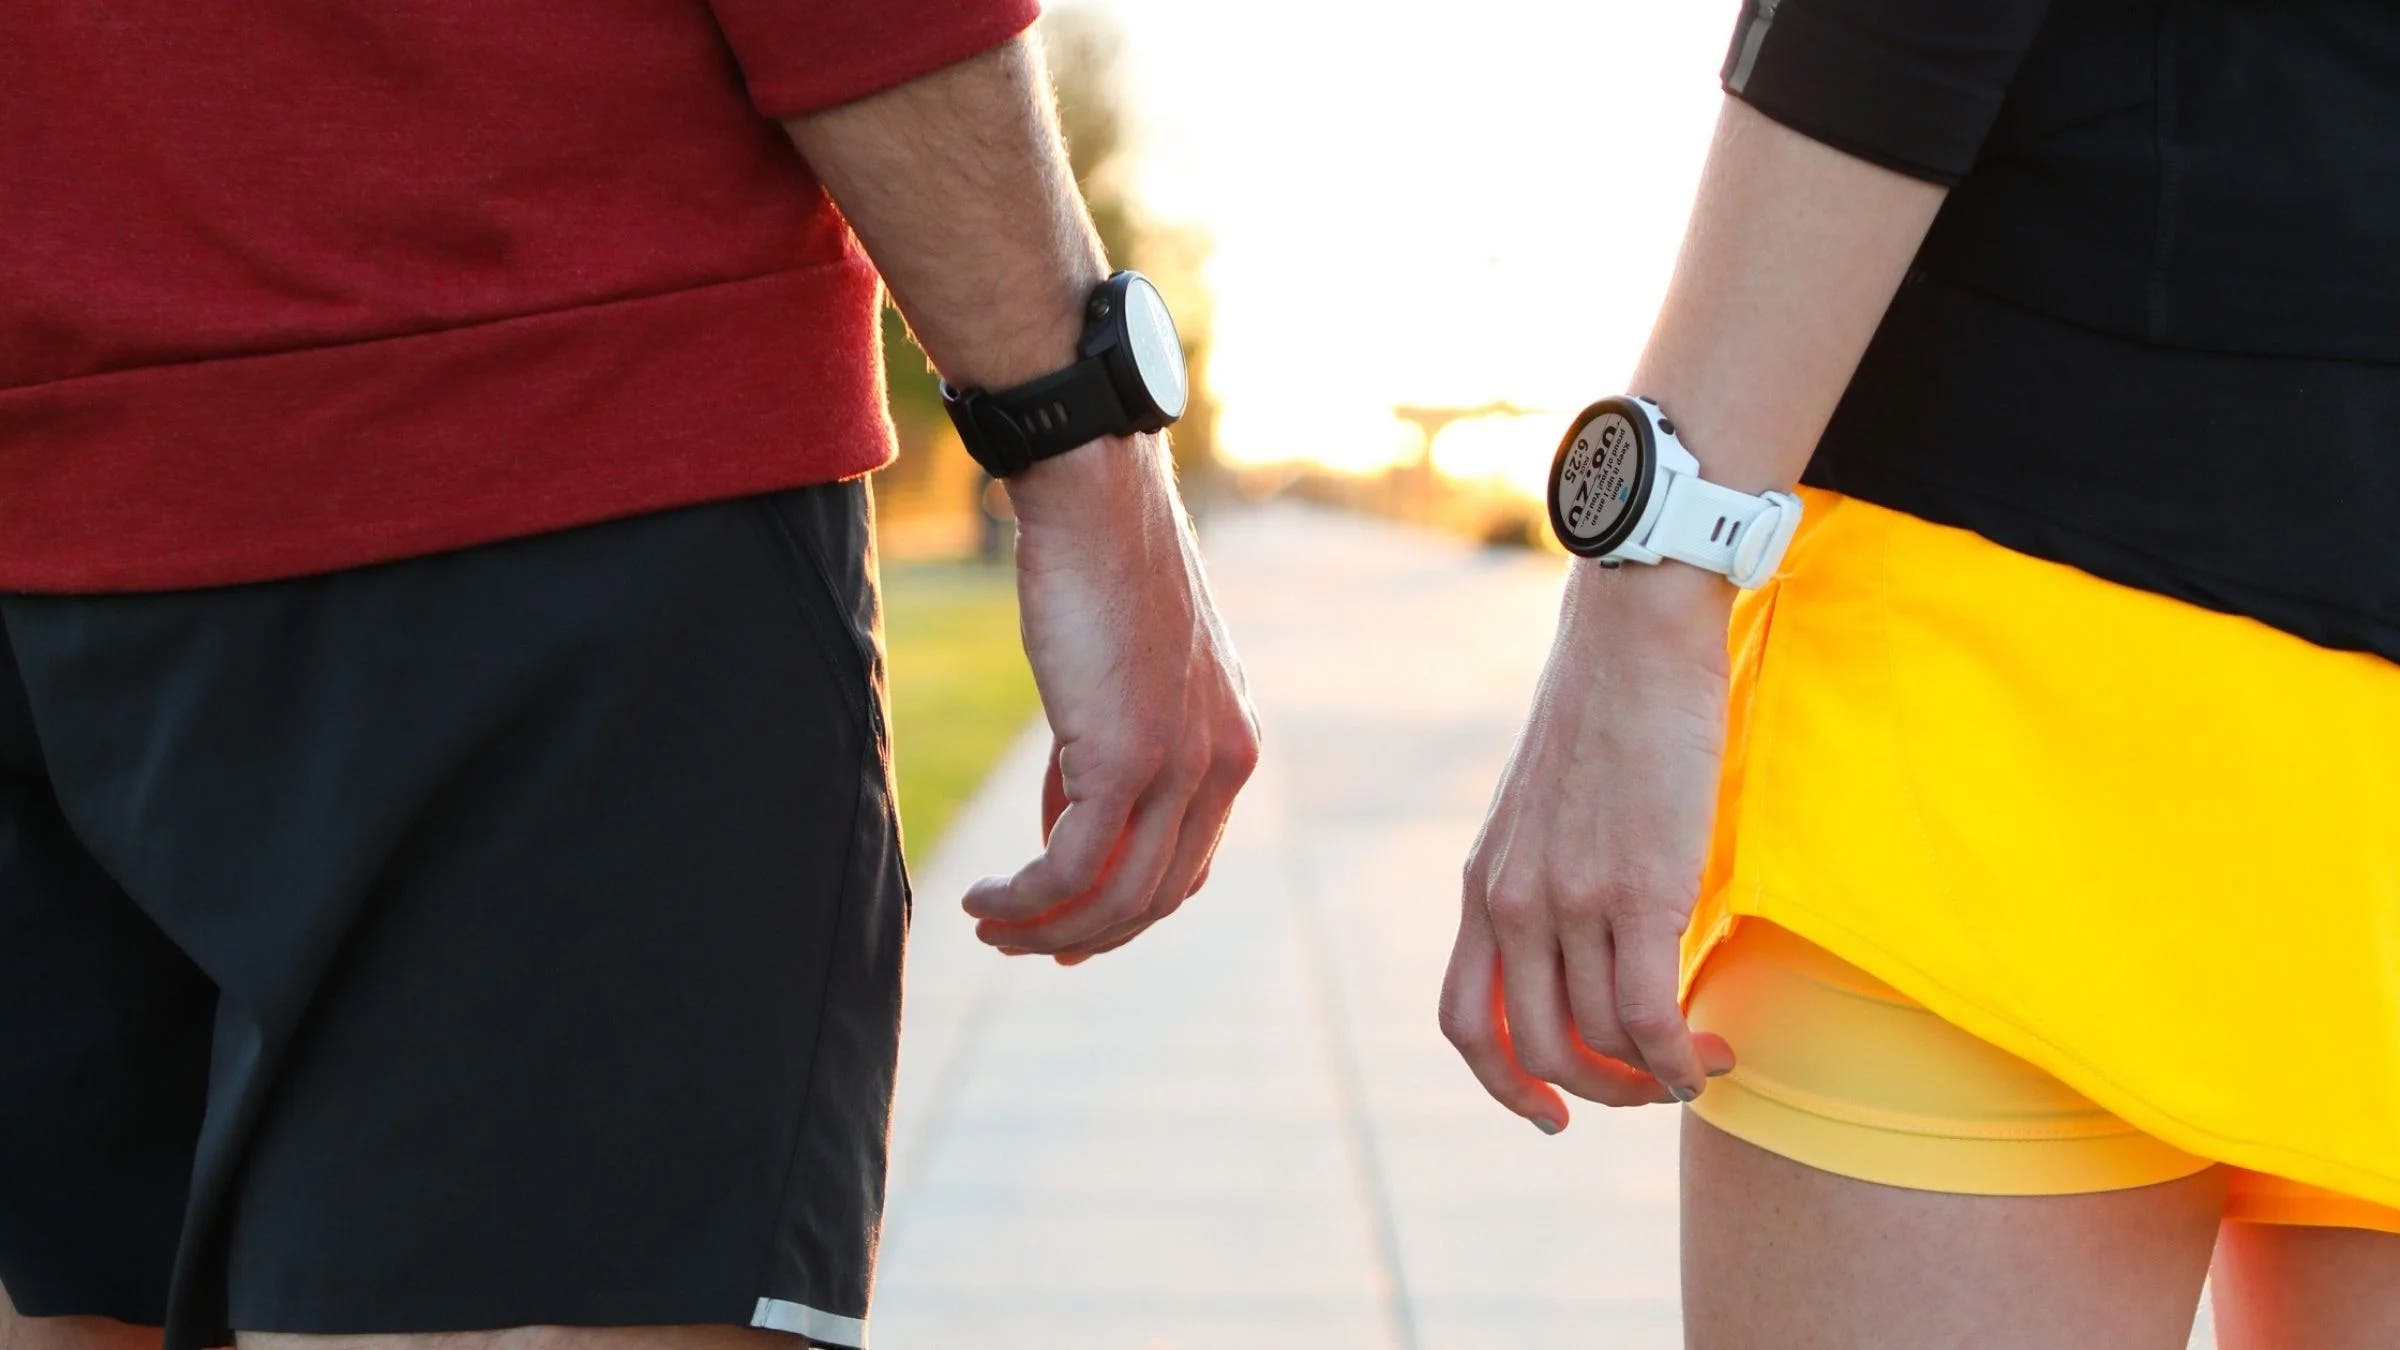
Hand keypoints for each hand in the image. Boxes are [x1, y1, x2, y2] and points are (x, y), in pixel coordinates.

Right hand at [961, 433, 1260, 962]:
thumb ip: (1109, 756)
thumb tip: (1065, 829)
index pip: (1188, 865)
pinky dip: (1024, 900)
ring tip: (989, 925)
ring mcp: (1182, 765)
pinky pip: (1072, 868)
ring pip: (1116, 896)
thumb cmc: (1098, 574)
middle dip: (1083, 933)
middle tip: (1018, 943)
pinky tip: (984, 900)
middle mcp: (1224, 763)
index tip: (1069, 933)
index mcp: (1233, 745)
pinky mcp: (1126, 759)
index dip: (1127, 914)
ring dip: (1045, 927)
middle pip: (1155, 895)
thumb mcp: (1123, 681)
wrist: (1095, 502)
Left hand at [1441, 562, 1737, 1131]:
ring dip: (1651, 1079)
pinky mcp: (1637, 890)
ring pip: (1597, 1042)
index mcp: (1485, 884)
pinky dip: (1679, 1059)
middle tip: (1651, 1089)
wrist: (1633, 637)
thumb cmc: (1605, 712)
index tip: (1550, 1112)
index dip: (1504, 1085)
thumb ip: (1546, 879)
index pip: (1466, 1021)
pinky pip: (1648, 1015)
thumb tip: (1588, 949)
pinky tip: (1710, 1053)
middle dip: (1596, 1094)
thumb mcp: (1544, 808)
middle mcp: (1513, 902)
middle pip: (1533, 1049)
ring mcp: (1570, 899)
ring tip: (1698, 1064)